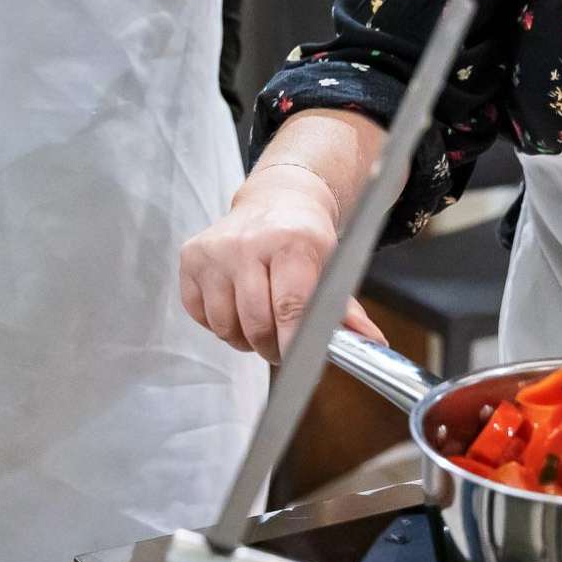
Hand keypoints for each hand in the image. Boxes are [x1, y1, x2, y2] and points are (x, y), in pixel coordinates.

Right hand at [179, 165, 386, 363]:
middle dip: (271, 347)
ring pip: (224, 325)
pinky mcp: (191, 257)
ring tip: (261, 323)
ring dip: (244, 338)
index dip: (292, 341)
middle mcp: (248, 242)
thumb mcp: (333, 266)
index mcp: (291, 242)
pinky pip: (200, 315)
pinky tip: (236, 305)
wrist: (275, 200)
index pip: (289, 305)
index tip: (297, 361)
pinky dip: (219, 322)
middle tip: (281, 347)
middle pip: (255, 322)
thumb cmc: (305, 238)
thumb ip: (346, 308)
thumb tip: (370, 342)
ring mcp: (215, 250)